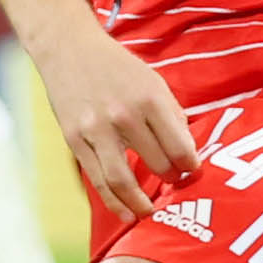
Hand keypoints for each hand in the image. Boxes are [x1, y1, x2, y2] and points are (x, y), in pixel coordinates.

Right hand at [30, 23, 197, 221]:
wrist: (69, 49)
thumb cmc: (117, 68)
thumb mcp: (153, 82)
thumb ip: (171, 116)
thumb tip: (186, 153)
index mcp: (150, 99)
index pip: (180, 147)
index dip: (190, 165)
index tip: (192, 171)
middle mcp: (124, 116)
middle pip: (157, 164)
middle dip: (170, 179)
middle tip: (174, 183)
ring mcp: (97, 130)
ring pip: (123, 181)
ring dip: (141, 203)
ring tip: (150, 213)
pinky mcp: (75, 140)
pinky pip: (98, 180)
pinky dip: (114, 201)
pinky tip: (125, 212)